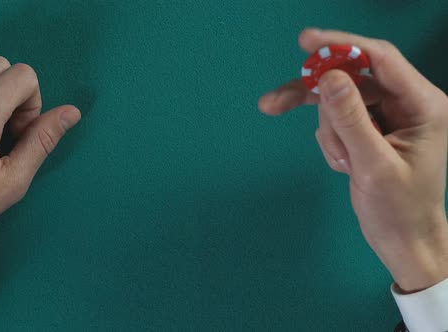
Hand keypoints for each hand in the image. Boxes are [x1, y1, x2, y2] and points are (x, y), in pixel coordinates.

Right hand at [259, 29, 447, 291]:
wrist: (401, 241)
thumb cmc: (398, 209)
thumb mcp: (373, 165)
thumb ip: (351, 119)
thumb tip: (330, 77)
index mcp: (422, 104)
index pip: (379, 58)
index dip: (341, 46)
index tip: (305, 42)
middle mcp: (405, 103)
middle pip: (350, 80)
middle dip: (317, 99)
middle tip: (274, 104)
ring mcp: (386, 116)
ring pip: (338, 102)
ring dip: (330, 133)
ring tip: (343, 165)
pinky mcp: (369, 129)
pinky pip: (336, 121)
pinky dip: (332, 142)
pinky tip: (346, 167)